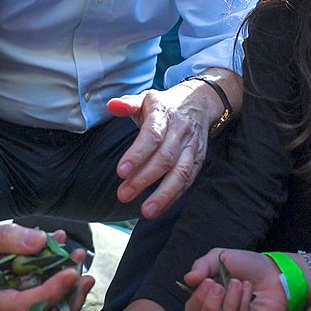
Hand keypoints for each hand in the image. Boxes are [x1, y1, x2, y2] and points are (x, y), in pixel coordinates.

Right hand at [0, 222, 93, 310]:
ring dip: (68, 296)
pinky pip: (42, 308)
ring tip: (81, 266)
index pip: (23, 307)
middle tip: (83, 274)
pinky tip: (68, 264)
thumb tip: (42, 240)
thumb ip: (8, 237)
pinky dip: (59, 290)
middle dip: (67, 301)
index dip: (50, 292)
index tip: (70, 272)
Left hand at [107, 78, 220, 217]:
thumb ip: (127, 104)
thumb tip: (111, 105)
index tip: (121, 172)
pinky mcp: (199, 160)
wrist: (199, 103)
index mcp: (164, 114)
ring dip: (164, 194)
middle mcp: (180, 131)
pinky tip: (159, 208)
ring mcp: (192, 147)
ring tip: (146, 211)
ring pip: (181, 173)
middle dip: (144, 179)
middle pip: (164, 158)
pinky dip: (174, 196)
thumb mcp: (145, 99)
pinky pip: (188, 181)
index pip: (152, 136)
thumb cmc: (164, 106)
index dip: (137, 154)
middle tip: (124, 195)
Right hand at [184, 249, 286, 310]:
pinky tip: (248, 288)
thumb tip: (187, 279)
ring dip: (230, 302)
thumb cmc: (245, 264)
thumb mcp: (219, 257)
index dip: (197, 299)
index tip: (207, 281)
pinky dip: (244, 304)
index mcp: (206, 299)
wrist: (273, 270)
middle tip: (219, 286)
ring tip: (238, 282)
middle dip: (210, 306)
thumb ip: (202, 266)